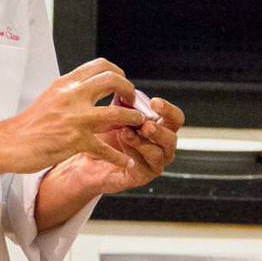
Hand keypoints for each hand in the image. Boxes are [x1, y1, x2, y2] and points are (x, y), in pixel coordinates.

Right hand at [0, 58, 146, 173]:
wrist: (10, 143)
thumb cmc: (29, 124)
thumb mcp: (50, 96)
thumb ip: (70, 91)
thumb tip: (88, 87)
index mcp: (66, 84)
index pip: (100, 65)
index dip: (118, 73)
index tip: (122, 84)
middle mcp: (72, 96)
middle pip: (112, 80)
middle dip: (129, 90)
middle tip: (132, 102)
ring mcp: (75, 118)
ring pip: (117, 113)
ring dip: (133, 119)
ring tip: (138, 126)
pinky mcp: (75, 140)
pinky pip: (106, 148)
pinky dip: (118, 157)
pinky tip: (124, 162)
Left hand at [47, 96, 183, 194]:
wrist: (87, 159)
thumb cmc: (104, 135)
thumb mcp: (114, 115)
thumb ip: (122, 102)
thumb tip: (122, 84)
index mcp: (159, 127)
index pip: (174, 118)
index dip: (168, 110)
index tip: (155, 102)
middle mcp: (161, 146)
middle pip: (172, 138)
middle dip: (159, 130)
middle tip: (144, 124)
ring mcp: (154, 163)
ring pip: (159, 154)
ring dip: (143, 142)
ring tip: (126, 133)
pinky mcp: (142, 176)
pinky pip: (144, 167)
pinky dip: (134, 155)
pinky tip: (122, 146)